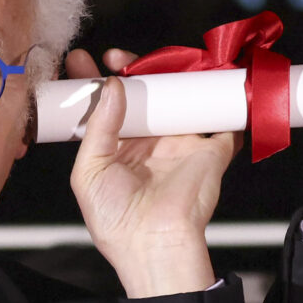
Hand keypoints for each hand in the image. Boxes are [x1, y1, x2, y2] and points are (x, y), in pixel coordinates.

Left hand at [65, 46, 240, 299]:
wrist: (154, 243)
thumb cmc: (116, 220)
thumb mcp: (88, 171)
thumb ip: (97, 126)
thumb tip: (112, 87)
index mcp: (117, 149)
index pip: (105, 106)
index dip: (94, 82)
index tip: (81, 62)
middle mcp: (148, 142)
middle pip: (141, 94)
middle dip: (128, 70)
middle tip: (113, 58)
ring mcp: (180, 141)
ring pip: (177, 96)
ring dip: (167, 73)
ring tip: (146, 61)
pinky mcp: (210, 147)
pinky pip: (220, 115)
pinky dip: (220, 93)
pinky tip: (204, 71)